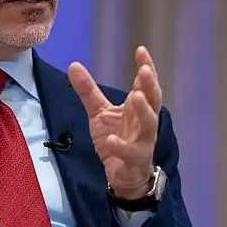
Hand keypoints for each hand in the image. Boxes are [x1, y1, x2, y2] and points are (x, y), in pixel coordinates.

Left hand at [68, 46, 161, 199]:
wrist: (123, 175)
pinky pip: (130, 152)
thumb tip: (73, 64)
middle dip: (150, 85)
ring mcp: (143, 140)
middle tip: (145, 70)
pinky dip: (121, 146)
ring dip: (144, 110)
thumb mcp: (99, 112)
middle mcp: (145, 121)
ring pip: (149, 124)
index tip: (141, 51)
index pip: (146, 84)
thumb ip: (88, 90)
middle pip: (154, 100)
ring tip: (136, 97)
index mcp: (138, 107)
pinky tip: (110, 140)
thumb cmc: (117, 138)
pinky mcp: (135, 159)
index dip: (146, 67)